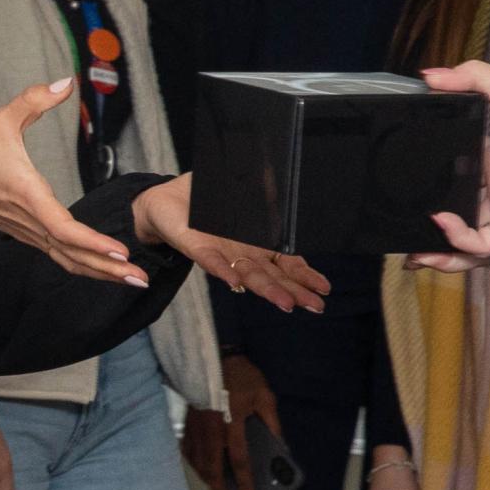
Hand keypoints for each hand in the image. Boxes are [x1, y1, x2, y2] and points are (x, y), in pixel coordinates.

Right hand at [0, 79, 146, 287]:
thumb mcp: (0, 118)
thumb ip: (35, 100)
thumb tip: (66, 82)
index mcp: (28, 196)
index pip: (65, 229)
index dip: (94, 244)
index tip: (120, 252)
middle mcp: (30, 220)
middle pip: (73, 254)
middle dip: (109, 269)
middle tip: (141, 278)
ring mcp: (27, 230)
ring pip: (67, 259)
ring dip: (99, 271)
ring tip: (131, 278)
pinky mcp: (25, 231)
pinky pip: (58, 254)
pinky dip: (83, 263)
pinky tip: (103, 267)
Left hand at [132, 176, 329, 314]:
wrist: (164, 198)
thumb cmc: (205, 198)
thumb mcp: (243, 190)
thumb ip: (263, 191)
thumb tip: (279, 182)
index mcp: (256, 243)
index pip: (286, 263)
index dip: (305, 275)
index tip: (324, 289)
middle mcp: (241, 254)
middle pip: (273, 276)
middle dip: (295, 291)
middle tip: (316, 306)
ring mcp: (221, 253)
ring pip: (248, 275)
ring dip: (267, 289)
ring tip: (286, 304)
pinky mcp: (196, 245)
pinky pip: (210, 261)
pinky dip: (223, 271)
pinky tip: (235, 283)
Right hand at [183, 354, 280, 489]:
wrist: (213, 356)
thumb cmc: (241, 376)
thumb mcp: (264, 396)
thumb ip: (272, 422)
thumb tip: (280, 446)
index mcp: (232, 424)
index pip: (239, 461)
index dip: (244, 482)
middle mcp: (211, 431)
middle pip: (212, 469)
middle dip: (220, 489)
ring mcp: (196, 428)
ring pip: (198, 463)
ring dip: (207, 478)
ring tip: (218, 486)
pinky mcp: (187, 423)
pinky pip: (187, 450)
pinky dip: (195, 463)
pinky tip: (201, 467)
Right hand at [405, 62, 489, 272]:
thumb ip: (468, 78)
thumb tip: (428, 75)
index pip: (452, 176)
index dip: (428, 184)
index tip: (401, 184)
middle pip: (454, 214)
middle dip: (427, 229)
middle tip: (397, 229)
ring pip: (463, 242)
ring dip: (436, 249)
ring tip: (410, 253)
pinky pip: (478, 245)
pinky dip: (455, 240)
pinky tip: (440, 222)